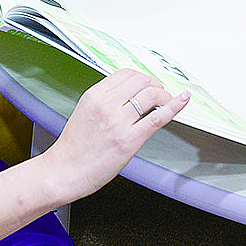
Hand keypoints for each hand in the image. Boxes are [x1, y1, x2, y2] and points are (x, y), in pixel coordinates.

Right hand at [42, 70, 189, 199]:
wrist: (64, 171)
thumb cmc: (74, 147)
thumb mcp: (85, 112)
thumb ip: (106, 100)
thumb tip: (130, 92)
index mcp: (94, 95)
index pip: (126, 74)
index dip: (142, 77)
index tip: (148, 83)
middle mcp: (106, 105)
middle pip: (141, 81)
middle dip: (155, 84)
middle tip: (160, 92)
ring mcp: (118, 122)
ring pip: (151, 95)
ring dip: (164, 95)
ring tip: (167, 101)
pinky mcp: (128, 140)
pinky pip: (157, 117)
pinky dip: (174, 106)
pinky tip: (182, 101)